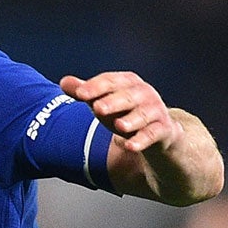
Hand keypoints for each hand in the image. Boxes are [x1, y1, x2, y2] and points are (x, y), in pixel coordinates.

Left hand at [61, 71, 180, 156]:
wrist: (157, 132)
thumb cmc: (124, 112)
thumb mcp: (104, 102)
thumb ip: (85, 92)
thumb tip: (64, 82)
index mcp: (128, 83)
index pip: (111, 81)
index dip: (96, 87)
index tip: (79, 93)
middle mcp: (144, 94)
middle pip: (128, 96)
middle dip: (113, 102)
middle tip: (97, 108)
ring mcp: (156, 111)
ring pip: (143, 115)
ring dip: (131, 120)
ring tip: (119, 126)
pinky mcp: (163, 130)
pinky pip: (153, 134)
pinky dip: (142, 140)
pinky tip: (130, 146)